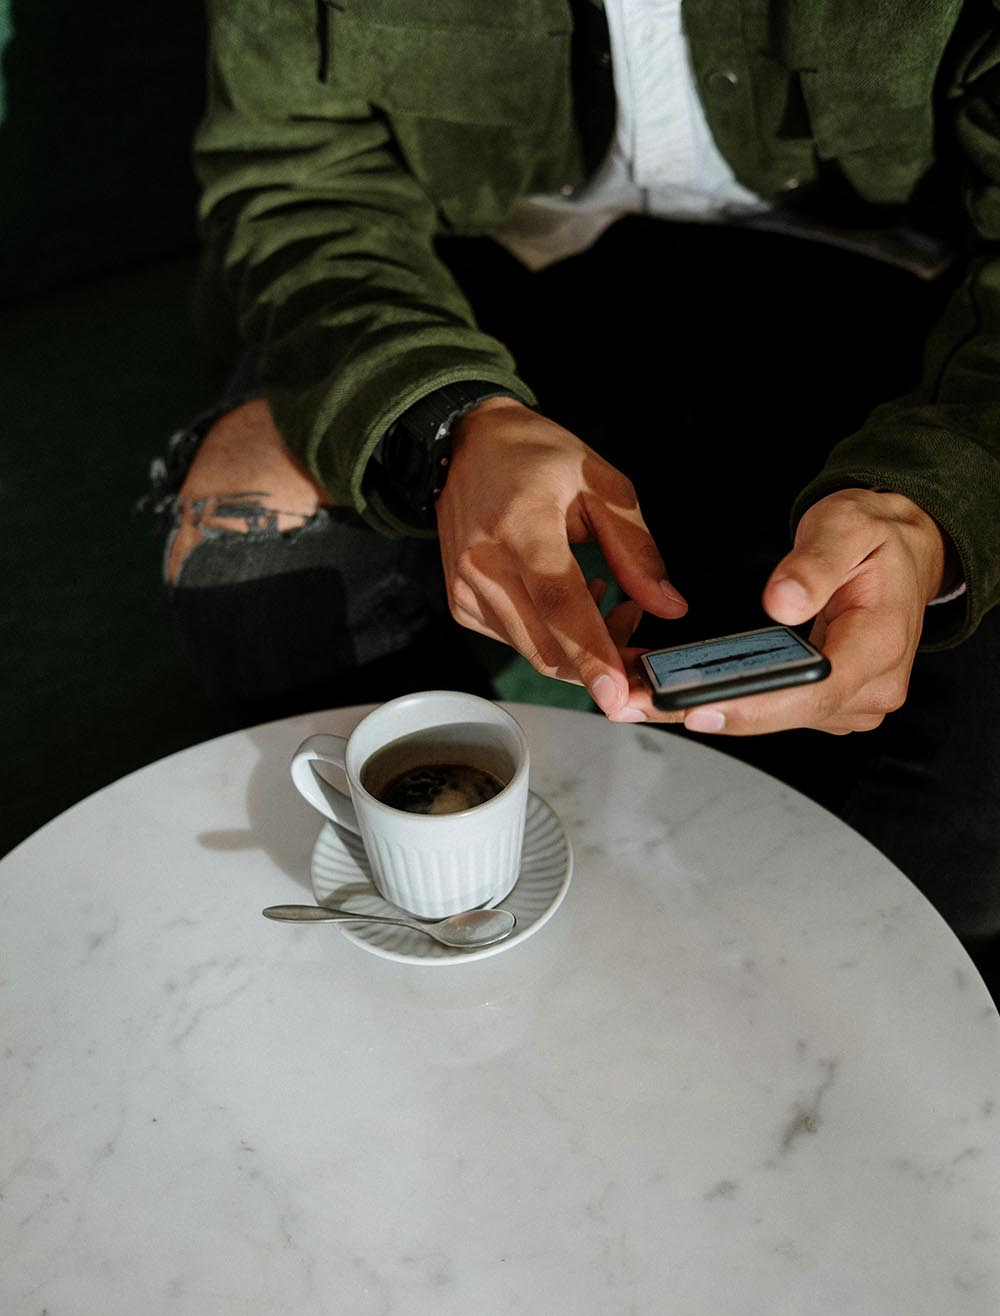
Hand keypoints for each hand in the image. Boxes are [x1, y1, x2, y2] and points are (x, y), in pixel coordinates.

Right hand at [435, 398, 686, 718]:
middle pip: (547, 645)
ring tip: (610, 600)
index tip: (616, 694)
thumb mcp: (602, 483)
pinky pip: (517, 642)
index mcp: (522, 524)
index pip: (558, 601)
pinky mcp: (461, 605)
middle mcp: (484, 563)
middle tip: (641, 640)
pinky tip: (570, 599)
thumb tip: (670, 608)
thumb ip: (636, 549)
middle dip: (603, 665)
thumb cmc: (537, 457)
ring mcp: (466, 588)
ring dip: (582, 651)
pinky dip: (554, 638)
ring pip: (534, 652)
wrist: (465, 443)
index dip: (591, 652)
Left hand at [621, 489, 948, 733]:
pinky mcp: (828, 703)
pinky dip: (729, 701)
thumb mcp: (847, 526)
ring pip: (775, 718)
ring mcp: (850, 701)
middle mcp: (870, 686)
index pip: (814, 690)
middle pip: (785, 714)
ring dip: (711, 708)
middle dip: (710, 710)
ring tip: (645, 696)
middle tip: (639, 703)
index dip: (755, 706)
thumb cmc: (876, 538)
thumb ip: (814, 563)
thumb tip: (782, 603)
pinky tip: (679, 691)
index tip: (699, 708)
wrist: (904, 551)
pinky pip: (775, 710)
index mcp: (880, 645)